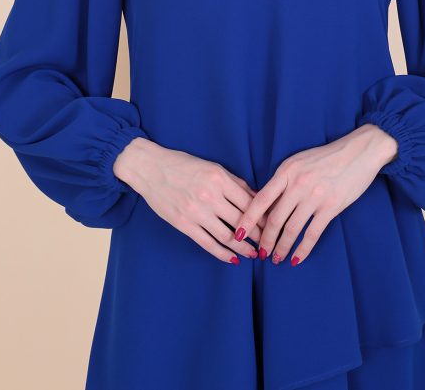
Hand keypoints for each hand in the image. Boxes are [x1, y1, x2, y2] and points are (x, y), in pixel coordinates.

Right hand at [113, 137, 266, 263]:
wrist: (151, 168)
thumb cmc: (183, 164)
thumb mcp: (212, 167)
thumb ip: (234, 182)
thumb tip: (256, 197)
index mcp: (219, 179)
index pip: (250, 203)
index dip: (264, 217)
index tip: (273, 225)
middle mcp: (210, 196)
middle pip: (242, 221)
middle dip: (258, 235)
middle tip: (268, 243)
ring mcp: (196, 212)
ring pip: (227, 236)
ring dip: (244, 248)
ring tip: (254, 253)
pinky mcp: (184, 224)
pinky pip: (208, 243)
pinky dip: (223, 254)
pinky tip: (233, 259)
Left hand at [232, 124, 397, 265]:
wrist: (358, 152)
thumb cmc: (325, 157)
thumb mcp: (298, 162)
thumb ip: (283, 181)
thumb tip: (267, 206)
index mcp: (286, 171)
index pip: (261, 199)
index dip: (247, 219)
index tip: (239, 234)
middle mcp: (298, 184)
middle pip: (274, 219)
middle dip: (265, 240)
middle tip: (260, 253)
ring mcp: (315, 196)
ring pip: (292, 229)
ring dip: (281, 247)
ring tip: (276, 258)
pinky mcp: (331, 207)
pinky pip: (312, 233)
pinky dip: (302, 249)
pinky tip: (296, 258)